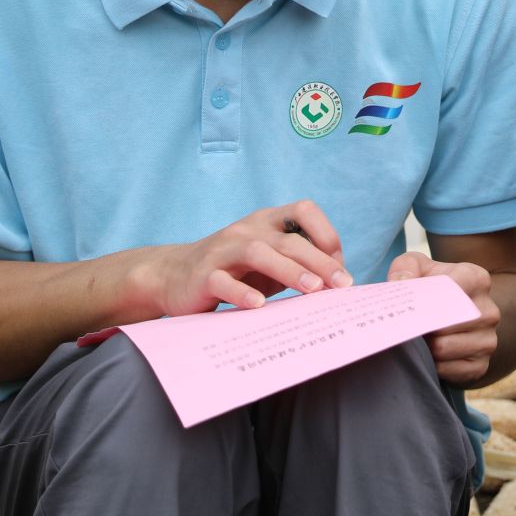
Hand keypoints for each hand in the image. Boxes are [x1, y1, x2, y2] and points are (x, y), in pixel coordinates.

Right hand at [134, 200, 353, 315]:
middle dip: (319, 261)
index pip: (304, 210)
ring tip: (313, 290)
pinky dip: (242, 292)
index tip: (341, 266)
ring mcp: (223, 251)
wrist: (173, 276)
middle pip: (288, 239)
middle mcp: (246, 230)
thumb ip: (299, 263)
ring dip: (290, 271)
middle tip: (342, 285)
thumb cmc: (235, 271)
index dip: (327, 233)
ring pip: (258, 253)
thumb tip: (341, 281)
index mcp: (266, 221)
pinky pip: (223, 281)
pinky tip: (259, 306)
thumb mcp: (270, 262)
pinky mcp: (203, 276)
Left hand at [388, 251, 497, 384]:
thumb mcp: (418, 268)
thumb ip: (406, 266)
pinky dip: (432, 365)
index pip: (450, 288)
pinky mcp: (481, 366)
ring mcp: (488, 340)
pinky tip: (428, 356)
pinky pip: (448, 370)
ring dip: (423, 347)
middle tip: (404, 325)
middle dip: (420, 325)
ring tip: (416, 339)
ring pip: (442, 348)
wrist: (452, 318)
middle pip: (443, 322)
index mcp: (477, 279)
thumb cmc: (431, 289)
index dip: (425, 299)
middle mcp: (488, 310)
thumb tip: (400, 283)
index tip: (409, 305)